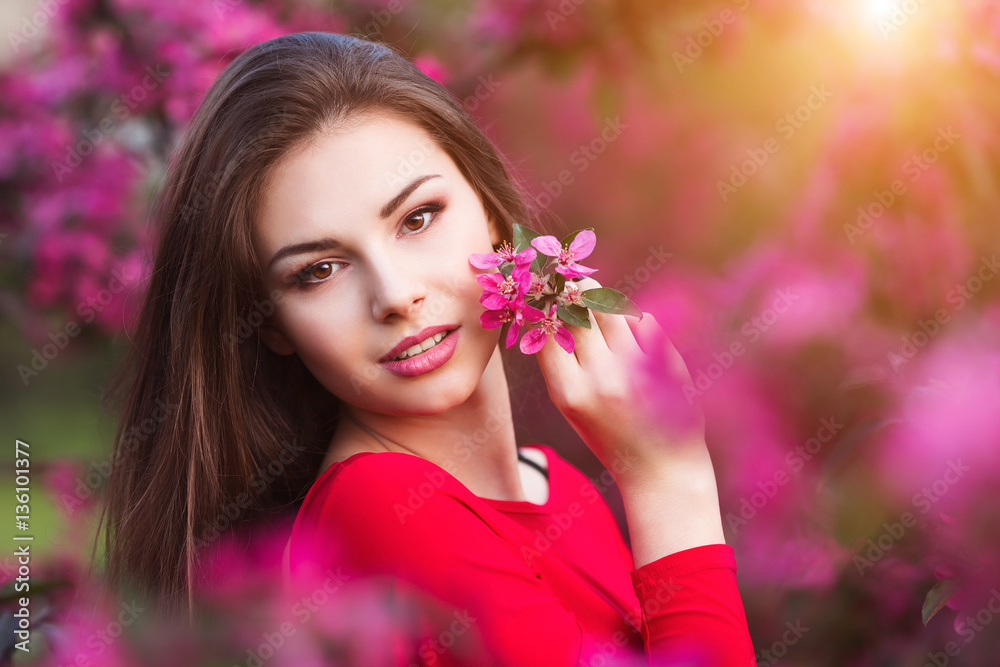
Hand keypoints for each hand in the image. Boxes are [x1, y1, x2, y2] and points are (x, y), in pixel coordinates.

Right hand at [534, 277, 706, 485]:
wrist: (660, 467)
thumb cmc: (607, 433)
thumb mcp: (571, 405)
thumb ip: (559, 362)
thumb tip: (548, 305)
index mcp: (570, 393)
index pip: (547, 329)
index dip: (545, 306)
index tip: (546, 294)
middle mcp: (602, 379)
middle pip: (579, 310)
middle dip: (573, 291)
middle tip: (572, 283)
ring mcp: (638, 370)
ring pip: (613, 309)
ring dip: (604, 300)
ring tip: (601, 303)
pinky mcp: (668, 364)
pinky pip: (644, 322)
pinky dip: (636, 322)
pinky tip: (633, 337)